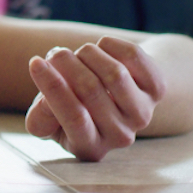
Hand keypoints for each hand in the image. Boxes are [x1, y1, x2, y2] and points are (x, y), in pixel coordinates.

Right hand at [24, 36, 165, 161]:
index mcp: (90, 147)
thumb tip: (47, 101)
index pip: (74, 118)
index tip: (35, 62)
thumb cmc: (74, 106)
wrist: (114, 96)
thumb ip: (40, 118)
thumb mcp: (50, 119)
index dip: (53, 87)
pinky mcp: (157, 89)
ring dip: (87, 53)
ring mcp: (142, 114)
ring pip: (114, 73)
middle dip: (66, 63)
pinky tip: (102, 50)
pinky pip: (132, 56)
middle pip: (90, 89)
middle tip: (55, 54)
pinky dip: (109, 44)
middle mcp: (120, 137)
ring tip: (79, 54)